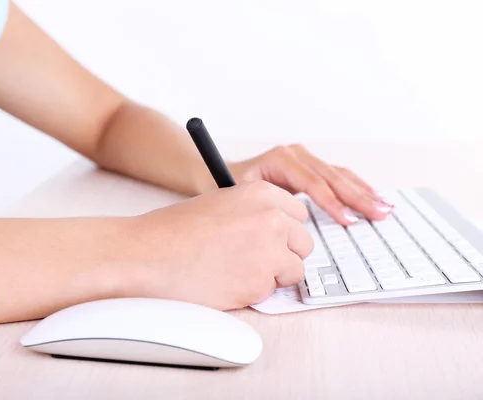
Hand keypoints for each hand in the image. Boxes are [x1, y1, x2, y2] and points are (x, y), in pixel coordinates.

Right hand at [124, 181, 312, 309]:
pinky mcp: (260, 282)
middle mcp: (273, 219)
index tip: (271, 239)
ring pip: (295, 269)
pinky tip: (226, 281)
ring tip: (237, 270)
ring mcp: (270, 251)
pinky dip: (254, 291)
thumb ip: (255, 214)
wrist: (148, 254)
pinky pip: (272, 291)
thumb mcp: (222, 204)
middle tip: (254, 258)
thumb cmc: (175, 230)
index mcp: (262, 193)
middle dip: (284, 253)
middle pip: (304, 242)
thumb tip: (280, 233)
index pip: (298, 214)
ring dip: (273, 274)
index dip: (284, 230)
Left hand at [227, 144, 392, 224]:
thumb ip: (260, 203)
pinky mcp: (309, 167)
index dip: (332, 203)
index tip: (348, 221)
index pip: (313, 183)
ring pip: (339, 175)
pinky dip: (356, 187)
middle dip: (357, 197)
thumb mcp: (238, 192)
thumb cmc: (223, 184)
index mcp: (281, 159)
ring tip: (384, 207)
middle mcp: (295, 154)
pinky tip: (372, 197)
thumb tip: (283, 221)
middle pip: (332, 177)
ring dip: (363, 192)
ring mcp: (303, 158)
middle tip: (379, 214)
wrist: (215, 171)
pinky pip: (336, 176)